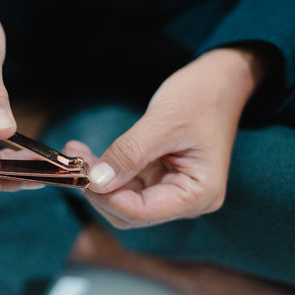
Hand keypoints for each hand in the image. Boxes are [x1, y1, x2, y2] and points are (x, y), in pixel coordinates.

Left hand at [65, 48, 266, 227]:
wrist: (219, 82)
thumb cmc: (201, 97)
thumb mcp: (163, 123)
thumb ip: (129, 154)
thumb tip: (96, 182)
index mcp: (198, 194)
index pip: (141, 212)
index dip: (107, 197)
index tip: (82, 174)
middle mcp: (185, 200)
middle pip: (129, 212)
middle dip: (99, 191)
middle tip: (75, 163)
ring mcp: (171, 189)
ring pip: (123, 199)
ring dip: (98, 180)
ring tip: (76, 153)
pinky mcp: (159, 177)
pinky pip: (126, 183)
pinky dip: (106, 171)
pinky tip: (88, 154)